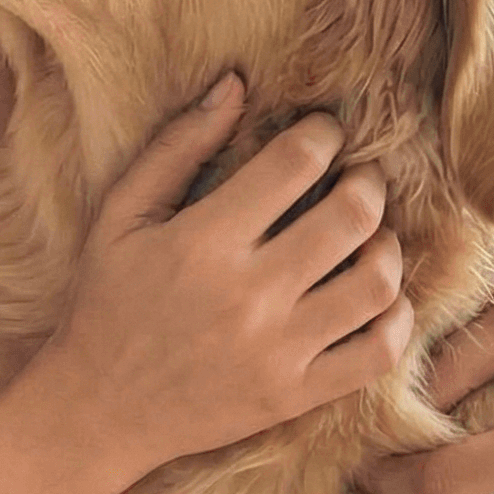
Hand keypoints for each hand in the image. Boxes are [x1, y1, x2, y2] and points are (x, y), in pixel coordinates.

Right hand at [44, 75, 413, 490]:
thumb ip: (176, 147)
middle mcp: (248, 295)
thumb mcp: (121, 216)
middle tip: (359, 178)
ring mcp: (277, 350)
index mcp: (204, 242)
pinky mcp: (294, 395)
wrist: (96, 408)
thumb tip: (235, 84)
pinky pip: (377, 352)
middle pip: (352, 216)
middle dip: (367, 181)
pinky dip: (397, 318)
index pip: (296, 162)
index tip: (322, 135)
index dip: (322, 135)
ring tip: (371, 235)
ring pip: (377, 282)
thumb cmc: (107, 302)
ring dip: (387, 245)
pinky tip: (379, 297)